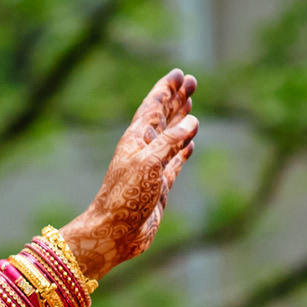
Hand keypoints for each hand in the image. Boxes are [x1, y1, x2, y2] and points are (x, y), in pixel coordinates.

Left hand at [60, 69, 200, 279]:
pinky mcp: (159, 186)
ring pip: (170, 137)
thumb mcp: (148, 163)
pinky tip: (190, 143)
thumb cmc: (125, 198)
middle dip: (176, 99)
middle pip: (163, 118)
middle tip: (191, 81)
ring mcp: (151, 168)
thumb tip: (192, 121)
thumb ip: (170, 142)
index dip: (166, 90)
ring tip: (190, 104)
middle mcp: (143, 150)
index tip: (179, 74)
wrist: (114, 233)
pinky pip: (174, 161)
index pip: (153, 107)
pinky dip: (182, 150)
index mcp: (136, 140)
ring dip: (180, 121)